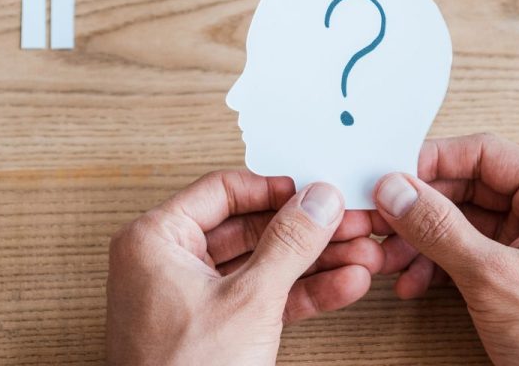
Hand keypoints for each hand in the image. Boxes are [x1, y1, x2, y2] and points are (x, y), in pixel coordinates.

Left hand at [106, 171, 381, 364]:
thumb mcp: (247, 302)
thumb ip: (289, 245)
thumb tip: (317, 201)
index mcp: (155, 240)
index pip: (222, 190)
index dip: (276, 189)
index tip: (318, 191)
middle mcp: (168, 262)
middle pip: (249, 227)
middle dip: (308, 231)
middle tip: (352, 224)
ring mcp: (192, 297)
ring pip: (263, 265)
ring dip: (315, 262)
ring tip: (364, 255)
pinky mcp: (214, 328)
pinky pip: (262, 298)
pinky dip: (301, 294)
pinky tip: (345, 286)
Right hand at [373, 134, 518, 364]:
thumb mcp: (494, 279)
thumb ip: (441, 229)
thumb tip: (400, 191)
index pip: (486, 154)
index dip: (433, 162)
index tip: (392, 176)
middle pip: (471, 189)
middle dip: (422, 209)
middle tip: (383, 219)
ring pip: (467, 223)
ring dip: (425, 240)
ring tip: (393, 258)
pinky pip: (474, 252)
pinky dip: (441, 264)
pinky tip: (416, 280)